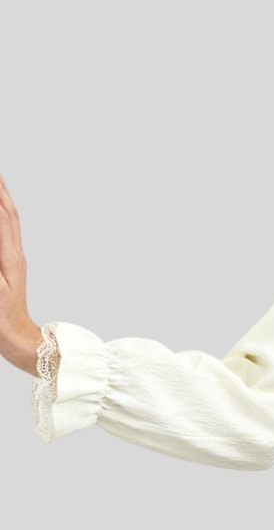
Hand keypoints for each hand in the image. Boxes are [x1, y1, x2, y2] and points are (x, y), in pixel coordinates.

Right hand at [0, 175, 42, 374]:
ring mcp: (13, 259)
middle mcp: (14, 254)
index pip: (2, 217)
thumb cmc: (2, 320)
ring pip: (9, 222)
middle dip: (0, 190)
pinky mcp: (10, 266)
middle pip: (8, 213)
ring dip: (2, 200)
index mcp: (9, 258)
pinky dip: (1, 218)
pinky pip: (6, 234)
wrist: (16, 339)